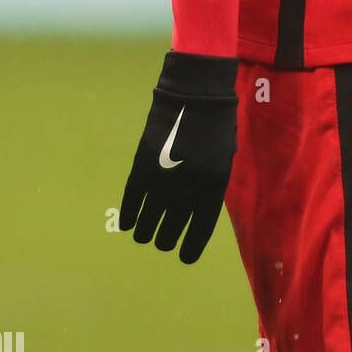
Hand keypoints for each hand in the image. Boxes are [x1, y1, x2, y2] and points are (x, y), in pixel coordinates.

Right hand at [119, 50, 238, 262]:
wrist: (195, 93)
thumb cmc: (217, 125)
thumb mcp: (224, 159)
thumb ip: (211, 187)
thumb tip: (193, 213)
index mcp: (213, 186)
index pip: (199, 229)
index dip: (190, 248)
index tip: (184, 257)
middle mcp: (187, 187)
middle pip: (171, 228)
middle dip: (166, 239)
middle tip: (163, 241)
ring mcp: (163, 176)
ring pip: (149, 219)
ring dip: (146, 232)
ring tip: (145, 235)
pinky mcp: (143, 164)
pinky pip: (132, 199)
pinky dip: (129, 214)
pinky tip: (128, 224)